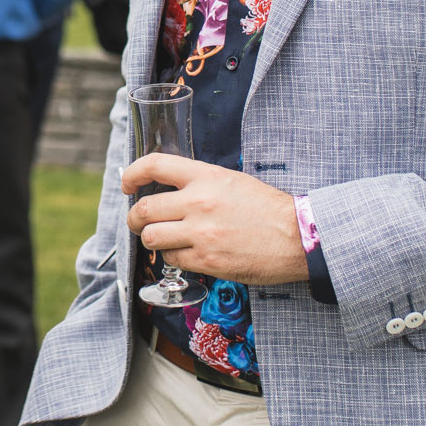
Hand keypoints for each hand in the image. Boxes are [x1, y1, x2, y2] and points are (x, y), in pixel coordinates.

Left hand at [122, 153, 306, 284]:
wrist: (297, 236)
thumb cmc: (268, 208)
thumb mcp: (232, 182)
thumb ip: (200, 183)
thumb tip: (171, 190)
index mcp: (205, 177)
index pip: (155, 165)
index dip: (133, 174)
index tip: (127, 183)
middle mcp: (198, 202)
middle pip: (144, 208)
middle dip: (134, 218)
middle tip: (138, 222)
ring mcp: (201, 233)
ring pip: (152, 237)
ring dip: (152, 239)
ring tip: (162, 239)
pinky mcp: (207, 260)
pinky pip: (172, 259)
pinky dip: (173, 257)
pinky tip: (186, 253)